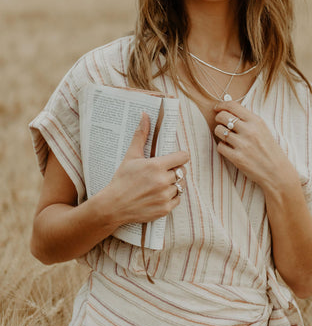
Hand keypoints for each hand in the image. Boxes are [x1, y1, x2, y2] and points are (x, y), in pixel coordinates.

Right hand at [101, 113, 188, 227]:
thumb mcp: (131, 156)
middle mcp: (163, 181)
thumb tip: (145, 115)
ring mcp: (164, 196)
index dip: (180, 156)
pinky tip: (160, 194)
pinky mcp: (164, 209)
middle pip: (183, 171)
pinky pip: (178, 199)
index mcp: (156, 166)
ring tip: (161, 182)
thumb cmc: (122, 179)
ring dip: (174, 183)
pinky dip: (172, 196)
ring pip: (181, 185)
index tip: (174, 158)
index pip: (183, 157)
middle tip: (164, 171)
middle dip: (175, 169)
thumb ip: (141, 135)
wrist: (113, 206)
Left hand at [214, 101, 297, 191]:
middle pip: (222, 116)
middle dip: (218, 118)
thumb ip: (247, 119)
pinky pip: (220, 146)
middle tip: (221, 123)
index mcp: (256, 121)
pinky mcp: (237, 158)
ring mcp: (243, 145)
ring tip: (227, 137)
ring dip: (220, 133)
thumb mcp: (262, 129)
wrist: (277, 171)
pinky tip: (229, 149)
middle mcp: (249, 131)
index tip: (217, 108)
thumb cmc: (269, 149)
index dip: (221, 105)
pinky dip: (222, 147)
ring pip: (219, 131)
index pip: (232, 106)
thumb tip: (227, 108)